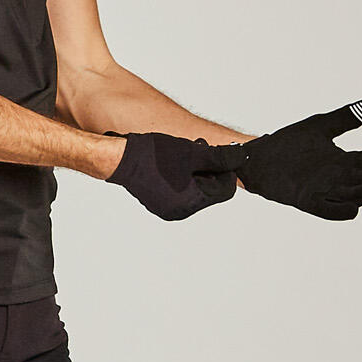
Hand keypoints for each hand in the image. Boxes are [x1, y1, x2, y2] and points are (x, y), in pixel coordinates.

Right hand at [106, 132, 238, 221]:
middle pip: (211, 191)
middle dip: (210, 170)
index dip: (228, 170)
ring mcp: (169, 209)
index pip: (225, 190)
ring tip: (185, 154)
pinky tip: (174, 163)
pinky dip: (184, 177)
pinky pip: (181, 192)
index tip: (222, 154)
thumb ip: (220, 157)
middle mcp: (181, 211)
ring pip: (197, 191)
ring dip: (197, 172)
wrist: (120, 158)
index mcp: (191, 202)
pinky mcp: (160, 203)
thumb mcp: (193, 152)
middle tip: (199, 150)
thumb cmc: (151, 155)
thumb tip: (241, 157)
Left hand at [210, 100, 361, 219]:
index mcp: (345, 162)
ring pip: (355, 197)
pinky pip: (329, 212)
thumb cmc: (288, 143)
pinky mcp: (307, 200)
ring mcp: (324, 191)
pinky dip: (341, 211)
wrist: (257, 157)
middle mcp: (338, 179)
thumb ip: (346, 117)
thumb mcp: (321, 126)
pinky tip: (352, 206)